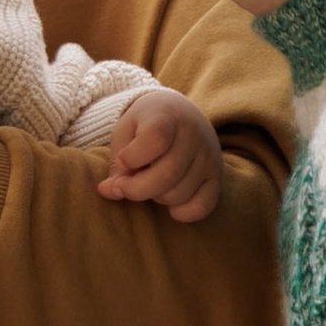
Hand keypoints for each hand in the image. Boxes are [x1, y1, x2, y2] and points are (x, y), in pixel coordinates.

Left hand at [96, 86, 223, 224]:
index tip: (123, 160)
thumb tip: (108, 191)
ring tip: (149, 183)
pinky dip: (182, 213)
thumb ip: (117, 162)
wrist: (179, 112)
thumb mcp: (126, 132)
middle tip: (124, 186)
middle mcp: (194, 135)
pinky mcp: (217, 176)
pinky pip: (203, 207)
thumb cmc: (145, 124)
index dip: (132, 158)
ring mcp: (209, 156)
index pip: (156, 140)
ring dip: (156, 197)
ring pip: (179, 194)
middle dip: (136, 189)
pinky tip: (169, 204)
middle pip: (167, 175)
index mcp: (168, 116)